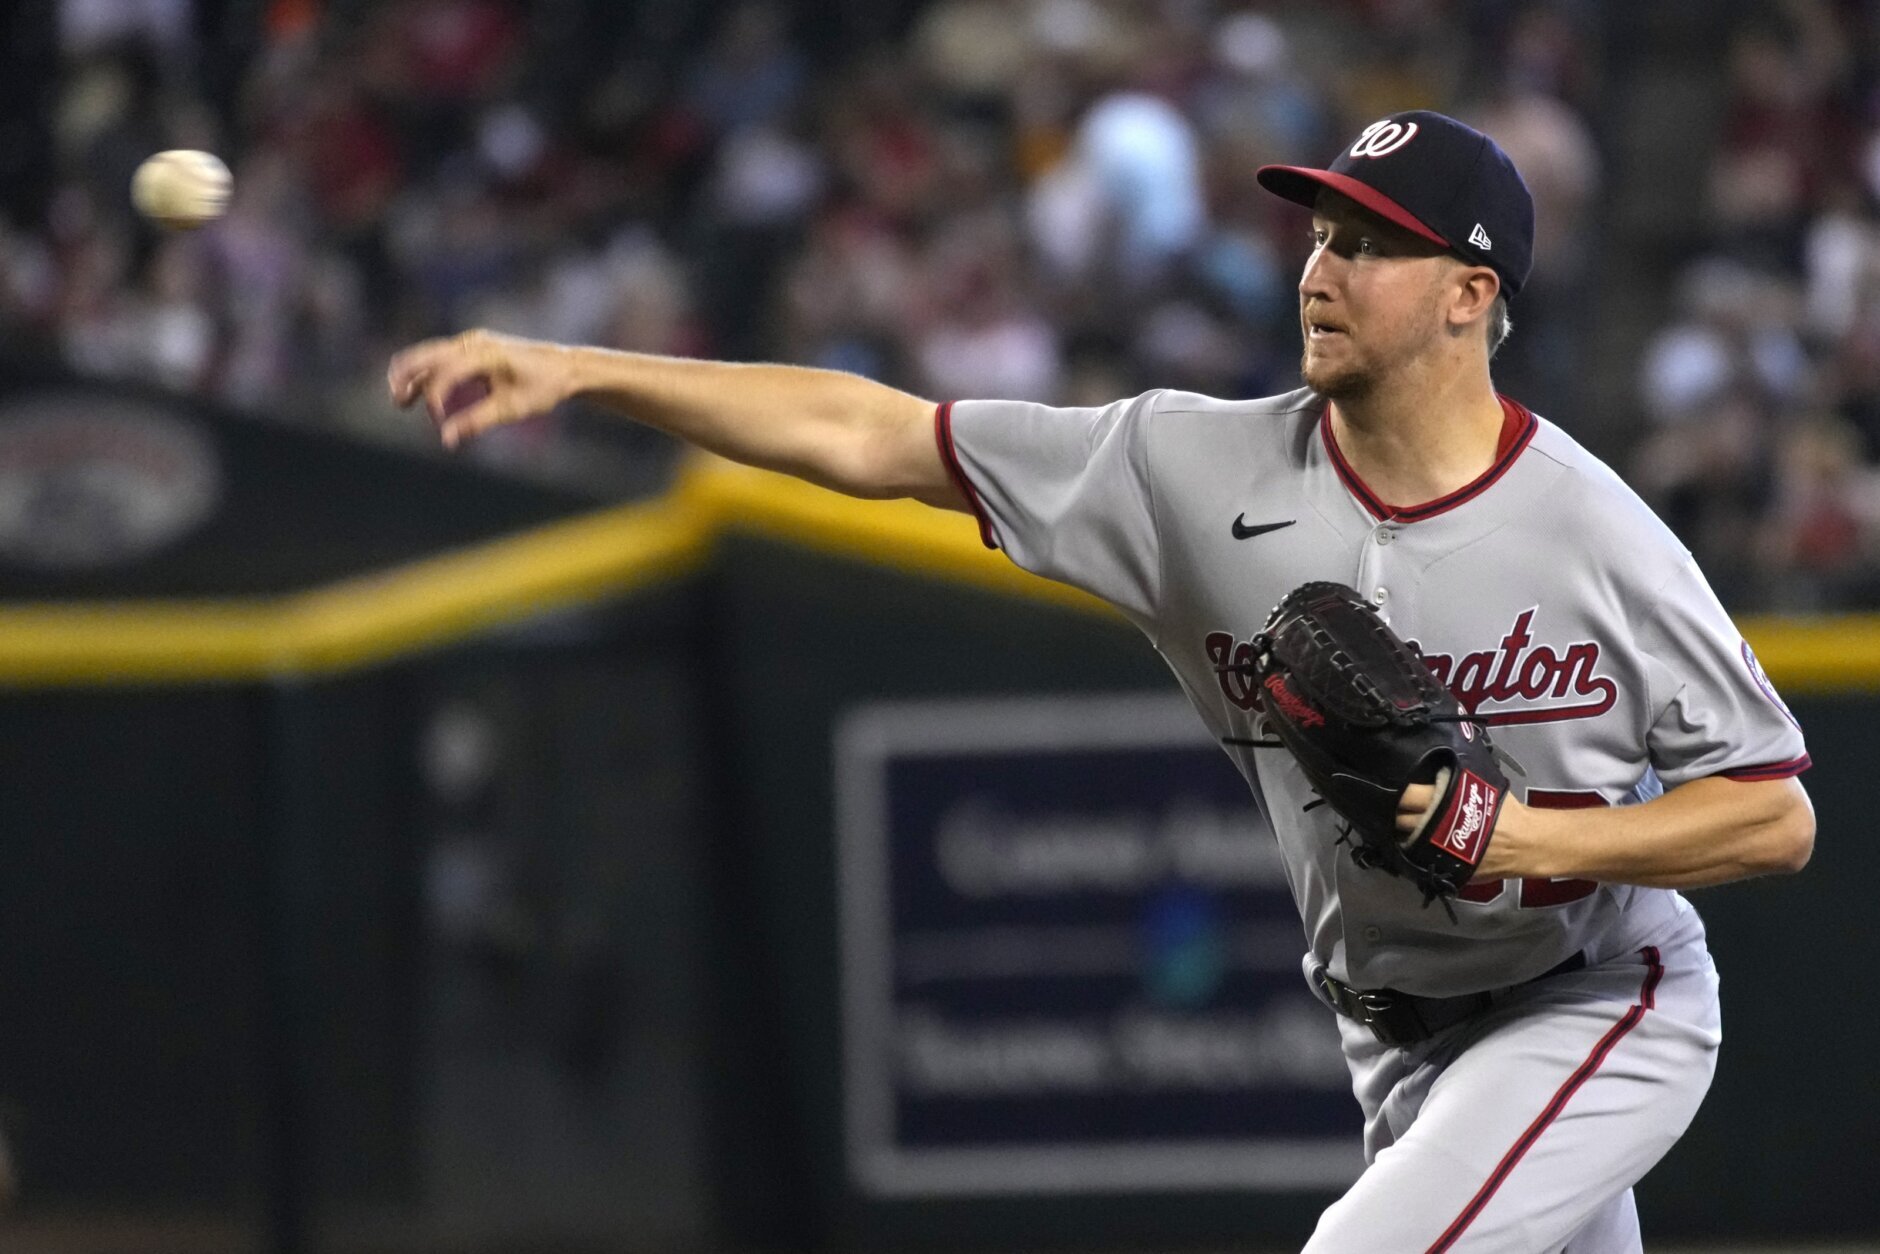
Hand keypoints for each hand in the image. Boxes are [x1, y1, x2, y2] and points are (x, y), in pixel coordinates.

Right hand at [387, 329, 574, 447]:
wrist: (564, 368)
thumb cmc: (543, 388)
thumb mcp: (513, 409)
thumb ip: (478, 422)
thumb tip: (448, 440)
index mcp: (487, 354)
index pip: (448, 370)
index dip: (437, 395)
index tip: (438, 421)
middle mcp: (475, 343)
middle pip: (428, 354)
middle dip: (408, 376)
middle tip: (396, 401)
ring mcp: (472, 343)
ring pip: (430, 354)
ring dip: (413, 374)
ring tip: (400, 400)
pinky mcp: (473, 348)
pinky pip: (441, 358)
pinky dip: (427, 373)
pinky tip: (420, 395)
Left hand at [1397, 782, 1527, 880]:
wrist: (1526, 844)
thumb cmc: (1506, 812)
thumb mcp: (1482, 788)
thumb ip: (1456, 782)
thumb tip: (1437, 771)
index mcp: (1445, 803)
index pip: (1408, 795)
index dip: (1396, 792)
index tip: (1390, 788)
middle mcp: (1436, 827)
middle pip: (1400, 819)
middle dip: (1393, 814)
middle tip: (1390, 808)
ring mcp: (1437, 851)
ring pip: (1404, 841)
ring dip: (1399, 834)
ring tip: (1397, 827)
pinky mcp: (1443, 868)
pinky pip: (1418, 860)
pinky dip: (1412, 852)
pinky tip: (1410, 846)